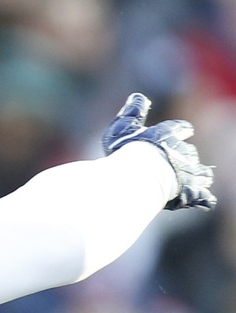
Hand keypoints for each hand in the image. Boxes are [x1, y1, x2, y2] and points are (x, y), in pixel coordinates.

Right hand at [101, 92, 216, 210]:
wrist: (139, 177)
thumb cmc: (127, 152)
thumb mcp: (123, 128)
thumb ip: (132, 113)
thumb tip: (137, 97)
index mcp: (168, 136)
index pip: (179, 129)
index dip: (181, 130)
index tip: (187, 131)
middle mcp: (182, 152)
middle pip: (189, 153)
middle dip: (187, 157)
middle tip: (184, 162)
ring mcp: (188, 173)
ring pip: (199, 173)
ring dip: (199, 176)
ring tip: (197, 180)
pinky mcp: (190, 192)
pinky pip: (202, 196)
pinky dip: (203, 198)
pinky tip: (205, 200)